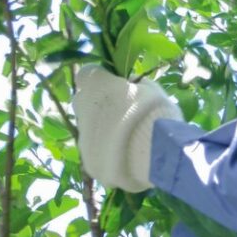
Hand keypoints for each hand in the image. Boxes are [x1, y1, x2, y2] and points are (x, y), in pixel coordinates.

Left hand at [73, 65, 181, 190]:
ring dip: (104, 131)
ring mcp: (83, 137)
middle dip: (99, 105)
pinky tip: (127, 158)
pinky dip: (107, 152)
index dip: (102, 79)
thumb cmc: (154, 114)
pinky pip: (96, 152)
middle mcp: (81, 108)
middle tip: (123, 113)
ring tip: (129, 140)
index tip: (117, 85)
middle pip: (84, 102)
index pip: (87, 74)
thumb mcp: (151, 89)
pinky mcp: (89, 162)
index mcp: (95, 84)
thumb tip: (131, 85)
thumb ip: (135, 85)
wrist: (154, 155)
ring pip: (89, 129)